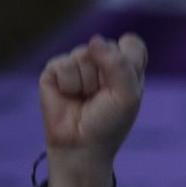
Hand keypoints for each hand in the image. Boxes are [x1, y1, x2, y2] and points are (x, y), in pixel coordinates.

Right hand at [38, 33, 146, 186]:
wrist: (81, 145)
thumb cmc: (109, 123)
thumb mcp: (128, 96)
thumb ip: (119, 65)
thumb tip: (93, 41)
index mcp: (124, 66)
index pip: (131, 44)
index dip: (128, 62)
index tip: (124, 87)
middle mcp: (100, 61)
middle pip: (106, 46)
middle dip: (106, 76)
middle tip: (102, 98)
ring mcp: (77, 63)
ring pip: (84, 55)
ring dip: (87, 83)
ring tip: (85, 99)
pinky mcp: (54, 70)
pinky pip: (64, 65)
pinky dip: (69, 85)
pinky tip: (69, 97)